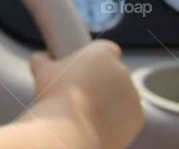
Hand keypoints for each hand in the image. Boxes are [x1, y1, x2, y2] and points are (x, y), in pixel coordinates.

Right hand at [29, 40, 144, 148]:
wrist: (71, 130)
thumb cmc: (54, 96)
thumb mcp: (41, 70)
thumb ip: (43, 58)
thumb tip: (43, 57)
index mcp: (102, 54)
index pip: (108, 48)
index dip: (98, 56)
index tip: (87, 66)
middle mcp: (122, 71)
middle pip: (115, 72)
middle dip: (103, 80)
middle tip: (82, 92)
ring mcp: (132, 95)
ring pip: (122, 93)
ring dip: (111, 99)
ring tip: (87, 110)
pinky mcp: (137, 117)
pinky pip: (127, 114)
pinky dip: (117, 118)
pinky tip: (98, 123)